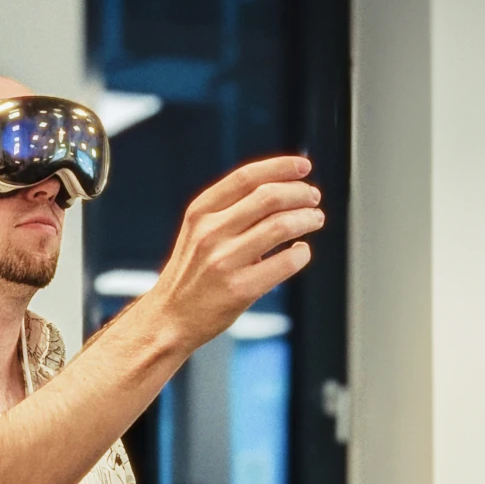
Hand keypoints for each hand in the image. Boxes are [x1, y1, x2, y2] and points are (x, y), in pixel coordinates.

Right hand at [142, 156, 323, 350]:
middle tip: (313, 198)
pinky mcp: (239, 289)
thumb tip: (282, 189)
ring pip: (282, 226)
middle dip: (300, 193)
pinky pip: (286, 263)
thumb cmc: (191, 273)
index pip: (246, 177)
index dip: (280, 167)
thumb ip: (229, 210)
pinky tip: (301, 252)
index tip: (303, 167)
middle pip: (269, 197)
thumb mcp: (197, 231)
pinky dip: (302, 253)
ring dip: (307, 219)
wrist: (170, 317)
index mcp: (200, 212)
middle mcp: (209, 232)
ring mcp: (223, 261)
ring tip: (314, 219)